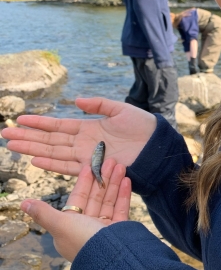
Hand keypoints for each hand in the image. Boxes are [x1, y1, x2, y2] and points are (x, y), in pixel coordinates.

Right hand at [1, 97, 156, 175]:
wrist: (157, 145)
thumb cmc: (142, 126)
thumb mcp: (119, 109)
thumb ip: (98, 105)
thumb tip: (75, 101)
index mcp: (88, 127)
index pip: (58, 126)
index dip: (39, 123)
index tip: (20, 120)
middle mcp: (83, 143)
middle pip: (50, 140)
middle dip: (28, 137)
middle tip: (5, 134)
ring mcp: (87, 156)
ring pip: (54, 152)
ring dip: (33, 149)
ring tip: (13, 146)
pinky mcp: (94, 167)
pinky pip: (69, 166)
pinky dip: (52, 163)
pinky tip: (36, 159)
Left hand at [21, 159, 131, 261]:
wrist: (111, 260)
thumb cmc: (82, 240)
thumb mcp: (60, 225)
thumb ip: (44, 212)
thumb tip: (23, 204)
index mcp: (71, 227)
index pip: (78, 199)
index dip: (84, 182)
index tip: (90, 165)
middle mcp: (87, 227)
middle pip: (95, 197)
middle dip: (102, 178)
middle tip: (110, 161)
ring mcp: (104, 228)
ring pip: (109, 201)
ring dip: (114, 183)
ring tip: (121, 166)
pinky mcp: (120, 230)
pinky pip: (121, 208)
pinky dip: (124, 195)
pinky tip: (127, 180)